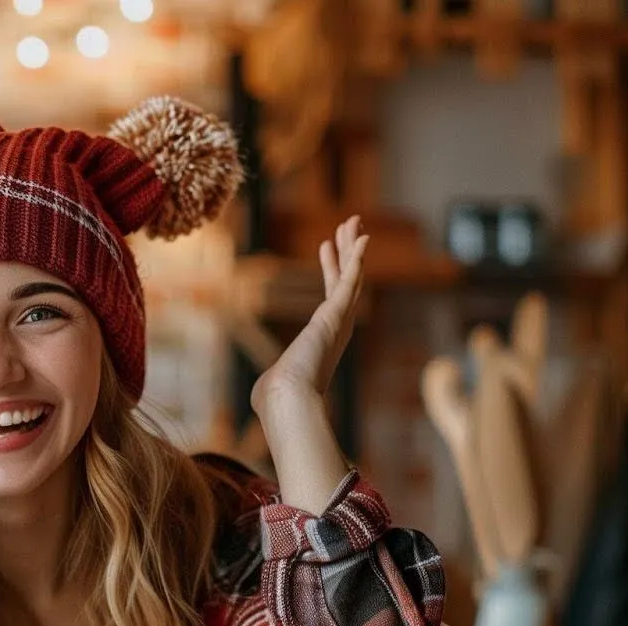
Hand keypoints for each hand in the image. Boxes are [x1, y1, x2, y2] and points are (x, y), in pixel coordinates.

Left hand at [250, 215, 368, 413]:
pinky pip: (349, 281)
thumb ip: (275, 383)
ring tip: (352, 222)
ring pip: (350, 276)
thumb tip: (265, 395)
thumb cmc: (279, 398)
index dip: (332, 270)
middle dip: (346, 252)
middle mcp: (337, 328)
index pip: (331, 297)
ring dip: (352, 248)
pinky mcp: (337, 316)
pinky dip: (356, 260)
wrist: (287, 400)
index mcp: (324, 339)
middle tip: (348, 227)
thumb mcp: (276, 384)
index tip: (328, 247)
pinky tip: (363, 239)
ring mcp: (339, 321)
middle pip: (345, 281)